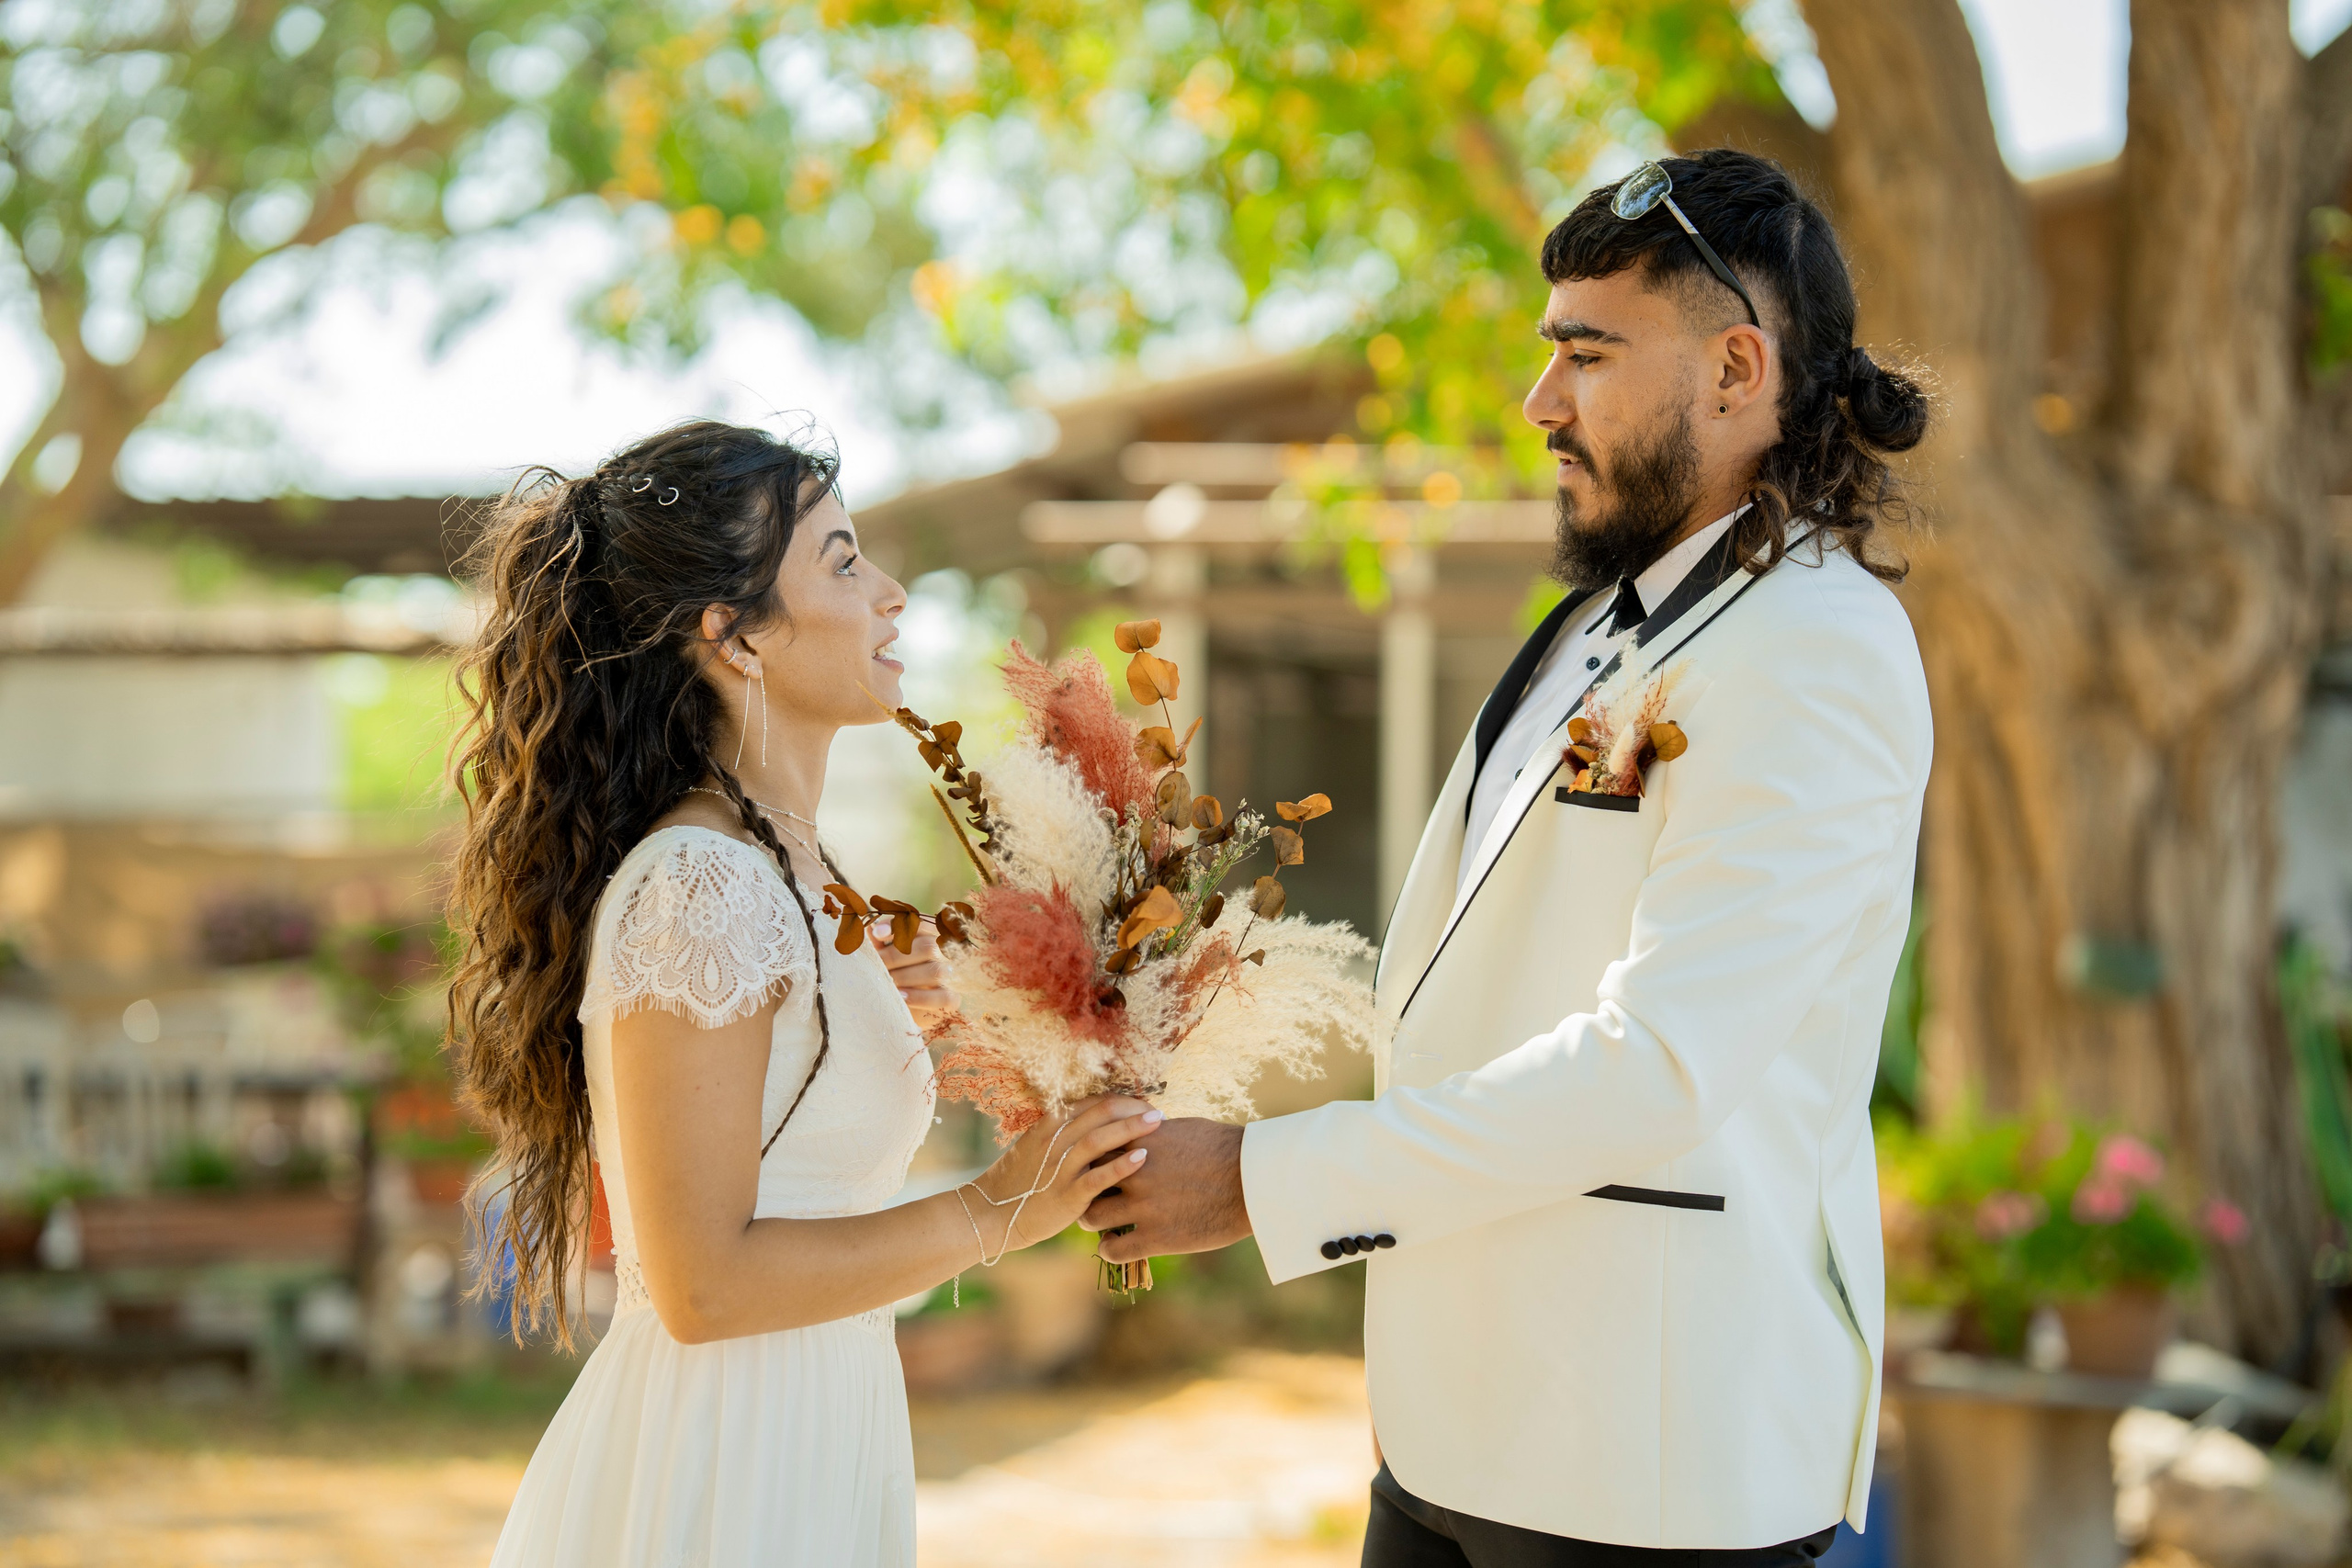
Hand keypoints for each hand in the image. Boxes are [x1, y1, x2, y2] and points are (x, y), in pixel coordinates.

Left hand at [875, 922, 954, 1027]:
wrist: (909, 1009)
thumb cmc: (898, 975)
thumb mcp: (889, 958)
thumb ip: (882, 945)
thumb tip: (869, 929)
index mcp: (932, 935)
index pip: (920, 924)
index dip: (899, 926)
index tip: (877, 934)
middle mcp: (947, 953)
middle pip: (928, 947)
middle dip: (896, 956)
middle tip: (876, 966)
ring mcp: (953, 976)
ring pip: (936, 971)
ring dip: (907, 977)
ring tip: (887, 982)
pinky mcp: (953, 999)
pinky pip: (942, 997)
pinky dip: (920, 997)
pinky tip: (901, 997)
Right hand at [967, 1095, 1162, 1254]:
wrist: (991, 1214)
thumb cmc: (1019, 1181)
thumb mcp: (1037, 1147)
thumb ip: (1064, 1133)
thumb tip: (1100, 1123)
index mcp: (1048, 1125)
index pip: (1092, 1102)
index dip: (1121, 1100)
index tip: (1141, 1105)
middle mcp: (1054, 1141)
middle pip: (1100, 1113)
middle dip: (1132, 1108)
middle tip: (1157, 1111)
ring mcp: (1059, 1168)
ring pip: (1100, 1139)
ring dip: (1132, 1128)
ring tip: (1157, 1124)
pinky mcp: (1066, 1195)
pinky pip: (1098, 1177)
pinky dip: (1122, 1165)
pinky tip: (1143, 1159)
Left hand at [1082, 1116, 1249, 1261]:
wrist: (1255, 1178)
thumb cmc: (1225, 1148)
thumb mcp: (1183, 1129)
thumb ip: (1152, 1134)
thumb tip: (1140, 1131)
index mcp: (1139, 1141)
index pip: (1093, 1147)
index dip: (1092, 1159)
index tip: (1096, 1167)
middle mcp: (1134, 1172)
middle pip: (1085, 1181)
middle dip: (1085, 1189)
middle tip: (1091, 1196)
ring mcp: (1143, 1206)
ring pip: (1091, 1217)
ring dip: (1092, 1220)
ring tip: (1102, 1223)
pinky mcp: (1157, 1237)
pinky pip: (1113, 1250)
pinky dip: (1109, 1249)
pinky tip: (1115, 1245)